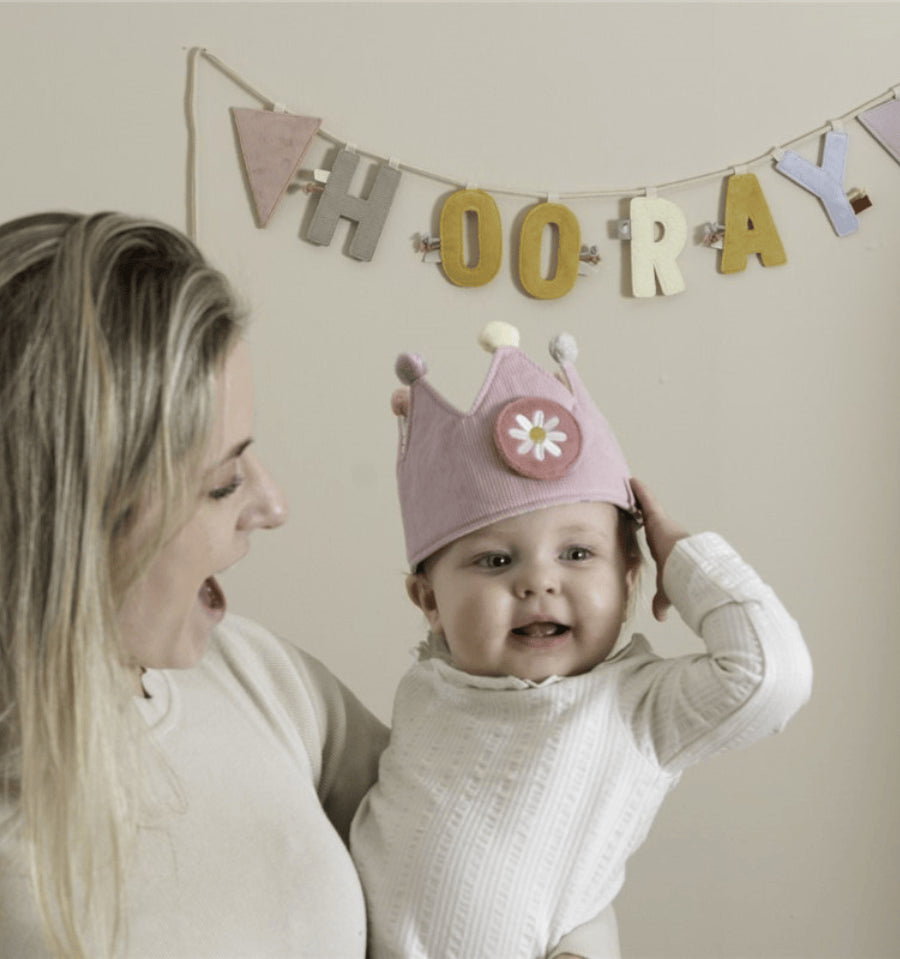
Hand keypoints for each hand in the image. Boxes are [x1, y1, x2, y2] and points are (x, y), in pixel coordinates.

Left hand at [630, 478, 689, 621]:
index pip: (655, 538)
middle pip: (651, 519)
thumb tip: (660, 617)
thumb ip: (662, 600)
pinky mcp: (658, 517)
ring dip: (640, 497)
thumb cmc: (683, 579)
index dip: (649, 530)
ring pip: (648, 507)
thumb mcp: (668, 590)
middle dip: (644, 510)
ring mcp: (662, 524)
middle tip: (634, 502)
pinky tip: (632, 481)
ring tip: (629, 485)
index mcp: (666, 549)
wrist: (691, 569)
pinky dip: (639, 490)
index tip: (642, 524)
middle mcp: (665, 534)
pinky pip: (647, 500)